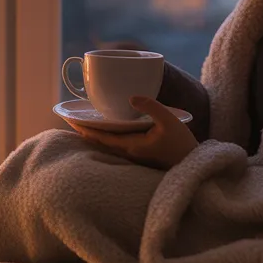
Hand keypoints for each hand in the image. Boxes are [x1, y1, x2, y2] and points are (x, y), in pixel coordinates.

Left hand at [72, 96, 198, 169]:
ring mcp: (133, 156)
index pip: (100, 137)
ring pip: (107, 145)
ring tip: (81, 124)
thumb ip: (151, 107)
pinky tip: (104, 132)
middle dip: (84, 131)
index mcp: (130, 146)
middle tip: (69, 119)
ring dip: (93, 135)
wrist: (193, 166)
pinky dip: (105, 138)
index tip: (70, 119)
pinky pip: (116, 146)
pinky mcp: (139, 156)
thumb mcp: (169, 121)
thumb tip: (132, 97)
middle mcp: (128, 153)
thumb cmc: (182, 144)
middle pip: (99, 142)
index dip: (84, 128)